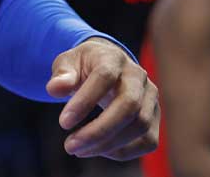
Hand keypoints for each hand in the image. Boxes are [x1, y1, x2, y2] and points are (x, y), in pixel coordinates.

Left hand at [45, 37, 159, 159]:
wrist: (108, 66)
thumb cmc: (83, 66)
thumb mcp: (67, 63)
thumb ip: (61, 75)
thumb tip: (54, 89)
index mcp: (113, 58)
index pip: (105, 77)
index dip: (85, 101)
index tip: (63, 123)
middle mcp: (138, 77)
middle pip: (129, 106)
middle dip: (99, 131)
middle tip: (70, 146)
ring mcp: (150, 98)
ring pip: (140, 126)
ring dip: (108, 144)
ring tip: (78, 150)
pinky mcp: (155, 117)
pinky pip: (148, 141)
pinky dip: (124, 151)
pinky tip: (98, 150)